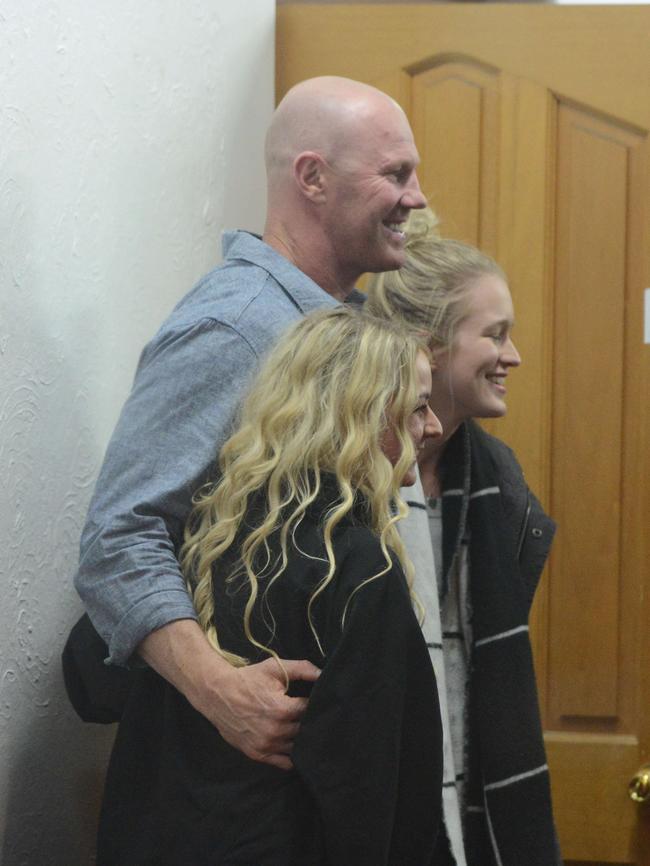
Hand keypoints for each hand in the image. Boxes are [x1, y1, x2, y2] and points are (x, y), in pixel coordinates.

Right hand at [138, 620, 319, 769]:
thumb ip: (302, 669)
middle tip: (310, 715)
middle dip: (309, 722)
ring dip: (301, 739)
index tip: (317, 701)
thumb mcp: (275, 668)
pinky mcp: (258, 754)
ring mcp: (266, 745)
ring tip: (302, 729)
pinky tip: (294, 746)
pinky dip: (291, 757)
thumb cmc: (248, 679)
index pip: (310, 711)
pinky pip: (283, 763)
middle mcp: (276, 731)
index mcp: (282, 709)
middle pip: (305, 730)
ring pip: (296, 747)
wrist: (218, 694)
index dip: (315, 705)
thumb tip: (324, 674)